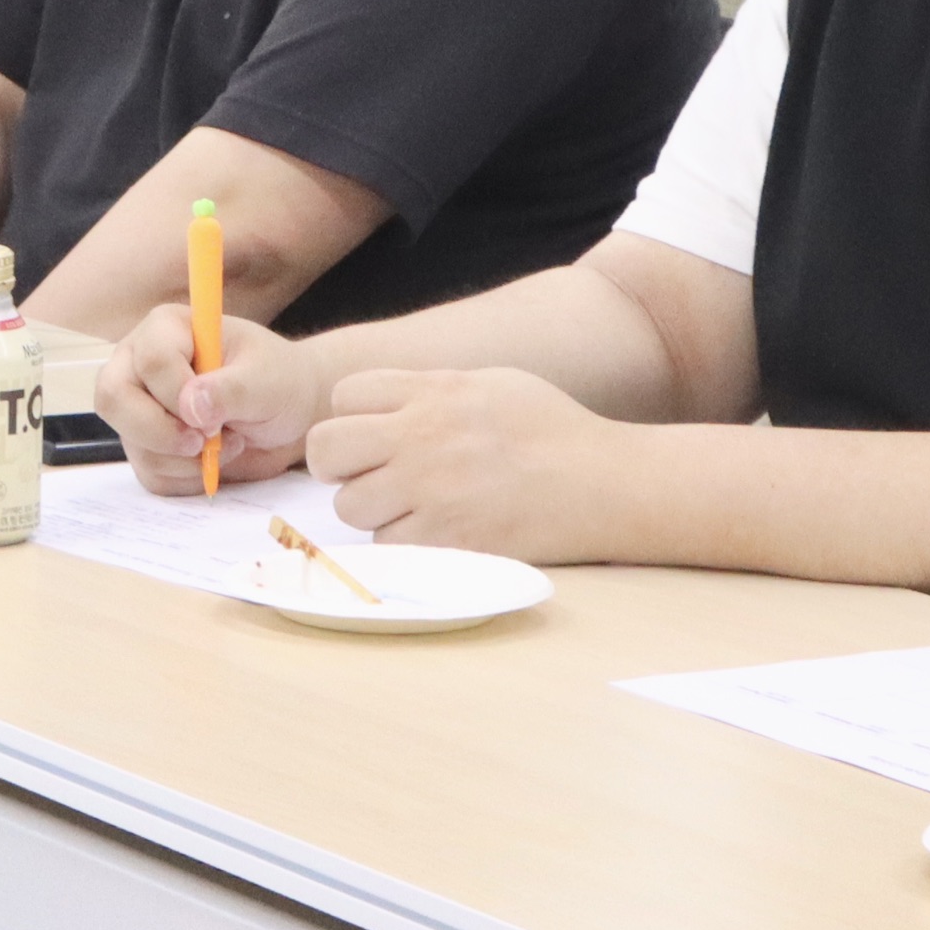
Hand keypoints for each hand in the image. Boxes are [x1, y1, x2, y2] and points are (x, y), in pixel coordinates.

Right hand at [94, 308, 326, 492]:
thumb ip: (231, 389)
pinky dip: (186, 477)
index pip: (151, 361)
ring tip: (227, 442)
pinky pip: (149, 472)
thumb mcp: (267, 381)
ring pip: (134, 443)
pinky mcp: (146, 443)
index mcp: (167, 329)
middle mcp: (140, 363)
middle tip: (203, 442)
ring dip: (185, 458)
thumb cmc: (279, 381)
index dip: (179, 394)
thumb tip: (190, 406)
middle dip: (161, 432)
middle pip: (114, 399)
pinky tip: (213, 458)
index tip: (216, 416)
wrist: (288, 412)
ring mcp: (138, 406)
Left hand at [306, 366, 634, 560]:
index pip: (344, 394)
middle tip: (371, 476)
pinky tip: (439, 533)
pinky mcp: (446, 540)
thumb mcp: (490, 383)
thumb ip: (430, 390)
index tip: (376, 435)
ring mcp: (430, 491)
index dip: (353, 416)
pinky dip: (405, 544)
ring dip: (373, 511)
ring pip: (349, 506)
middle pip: (326, 449)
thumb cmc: (553, 430)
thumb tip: (382, 402)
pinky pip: (387, 546)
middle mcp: (421, 437)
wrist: (603, 483)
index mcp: (433, 391)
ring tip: (414, 508)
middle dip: (339, 465)